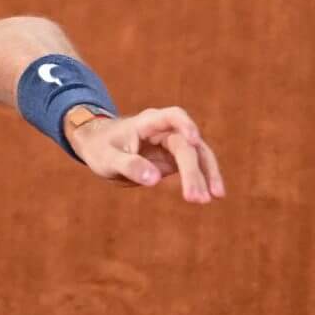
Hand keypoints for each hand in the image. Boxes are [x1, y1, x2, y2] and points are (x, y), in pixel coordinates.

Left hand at [70, 106, 224, 202]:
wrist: (100, 146)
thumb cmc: (101, 148)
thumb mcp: (107, 159)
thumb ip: (129, 166)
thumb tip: (154, 179)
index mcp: (148, 123)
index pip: (172, 117)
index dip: (185, 125)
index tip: (194, 140)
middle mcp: (166, 130)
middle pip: (187, 146)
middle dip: (193, 171)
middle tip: (196, 198)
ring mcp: (174, 144)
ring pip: (198, 155)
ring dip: (206, 175)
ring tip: (214, 197)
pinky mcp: (176, 158)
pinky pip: (195, 167)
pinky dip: (203, 180)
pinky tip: (212, 196)